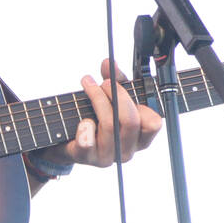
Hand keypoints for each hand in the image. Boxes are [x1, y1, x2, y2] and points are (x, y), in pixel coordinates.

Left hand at [41, 59, 161, 167]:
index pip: (153, 124)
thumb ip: (115, 79)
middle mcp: (127, 150)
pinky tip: (82, 119)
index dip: (139, 103)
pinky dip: (85, 127)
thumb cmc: (98, 117)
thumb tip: (108, 63)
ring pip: (109, 125)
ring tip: (88, 85)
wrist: (69, 139)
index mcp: (140, 138)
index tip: (122, 86)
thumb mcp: (112, 98)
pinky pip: (88, 142)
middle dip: (117, 95)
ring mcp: (108, 156)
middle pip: (130, 121)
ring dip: (97, 99)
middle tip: (104, 82)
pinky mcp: (88, 158)